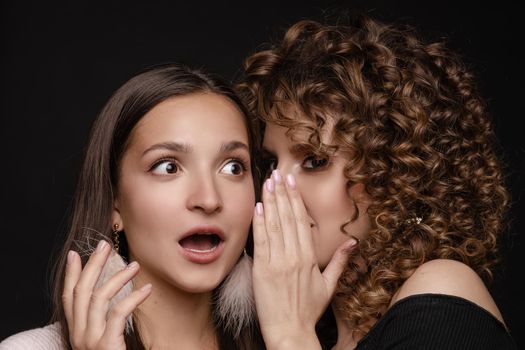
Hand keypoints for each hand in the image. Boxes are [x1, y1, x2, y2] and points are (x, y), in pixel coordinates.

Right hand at [62, 240, 151, 349]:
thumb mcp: (106, 340)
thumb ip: (106, 321)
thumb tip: (115, 297)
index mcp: (77, 332)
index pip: (69, 297)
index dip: (71, 274)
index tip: (76, 253)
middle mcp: (79, 335)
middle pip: (81, 292)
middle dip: (92, 265)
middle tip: (104, 244)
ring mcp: (90, 341)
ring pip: (98, 298)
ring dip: (117, 277)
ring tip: (135, 265)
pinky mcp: (105, 346)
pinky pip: (117, 314)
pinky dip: (133, 298)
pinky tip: (147, 289)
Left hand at [252, 170, 356, 349]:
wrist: (290, 332)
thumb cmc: (309, 310)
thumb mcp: (329, 286)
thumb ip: (340, 261)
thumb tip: (352, 243)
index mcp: (310, 258)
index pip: (302, 221)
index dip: (296, 199)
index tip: (291, 182)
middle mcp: (294, 256)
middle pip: (288, 217)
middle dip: (282, 193)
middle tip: (277, 173)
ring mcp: (277, 263)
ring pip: (274, 225)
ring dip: (270, 202)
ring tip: (267, 183)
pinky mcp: (261, 271)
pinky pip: (261, 242)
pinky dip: (259, 223)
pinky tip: (258, 207)